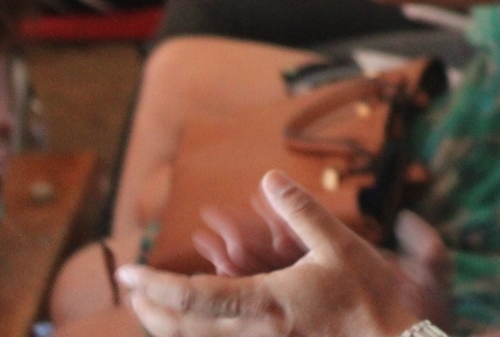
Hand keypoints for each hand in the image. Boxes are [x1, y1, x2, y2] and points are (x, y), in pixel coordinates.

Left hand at [118, 170, 427, 336]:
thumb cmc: (373, 299)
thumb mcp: (341, 245)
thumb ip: (300, 211)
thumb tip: (268, 177)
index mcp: (265, 304)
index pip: (191, 297)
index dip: (152, 285)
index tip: (126, 271)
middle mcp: (255, 334)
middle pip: (181, 329)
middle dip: (149, 308)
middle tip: (131, 288)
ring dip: (167, 326)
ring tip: (152, 306)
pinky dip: (198, 334)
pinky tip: (198, 323)